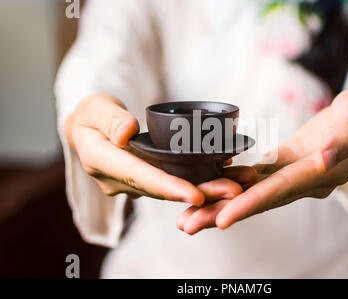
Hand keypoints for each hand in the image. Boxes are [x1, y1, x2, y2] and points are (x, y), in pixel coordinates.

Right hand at [64, 94, 256, 204]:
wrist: (87, 128)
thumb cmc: (90, 112)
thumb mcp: (94, 107)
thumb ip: (109, 118)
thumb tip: (126, 133)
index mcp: (101, 162)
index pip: (138, 176)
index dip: (168, 187)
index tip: (196, 195)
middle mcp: (118, 180)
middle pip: (163, 190)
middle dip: (199, 193)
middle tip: (235, 191)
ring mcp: (133, 182)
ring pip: (172, 189)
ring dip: (206, 189)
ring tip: (240, 182)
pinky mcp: (146, 178)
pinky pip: (174, 181)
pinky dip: (199, 179)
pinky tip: (226, 172)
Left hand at [177, 86, 347, 233]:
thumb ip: (345, 137)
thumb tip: (327, 158)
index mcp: (322, 173)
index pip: (281, 190)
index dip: (252, 204)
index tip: (223, 220)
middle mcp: (304, 181)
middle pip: (259, 200)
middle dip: (223, 214)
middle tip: (188, 225)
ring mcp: (292, 176)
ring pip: (252, 193)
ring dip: (220, 206)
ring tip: (189, 217)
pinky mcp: (283, 165)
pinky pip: (255, 179)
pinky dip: (231, 186)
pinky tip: (208, 190)